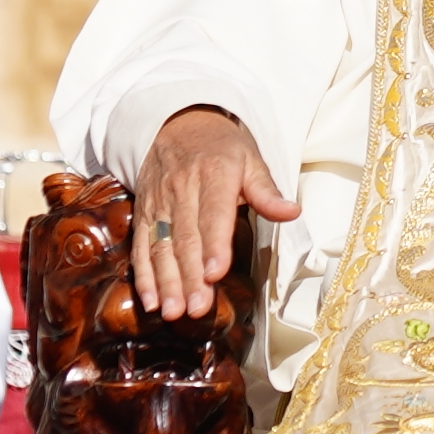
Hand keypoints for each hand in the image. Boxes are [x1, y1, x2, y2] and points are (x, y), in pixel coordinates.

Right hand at [130, 107, 294, 320]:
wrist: (175, 122)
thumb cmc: (220, 147)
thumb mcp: (249, 158)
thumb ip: (266, 190)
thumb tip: (292, 212)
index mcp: (213, 174)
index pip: (213, 213)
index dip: (214, 244)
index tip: (215, 273)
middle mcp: (182, 190)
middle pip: (185, 238)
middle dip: (189, 276)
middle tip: (197, 308)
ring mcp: (159, 203)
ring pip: (160, 246)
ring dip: (166, 282)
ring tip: (174, 311)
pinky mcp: (143, 213)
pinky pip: (141, 246)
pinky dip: (144, 275)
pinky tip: (151, 300)